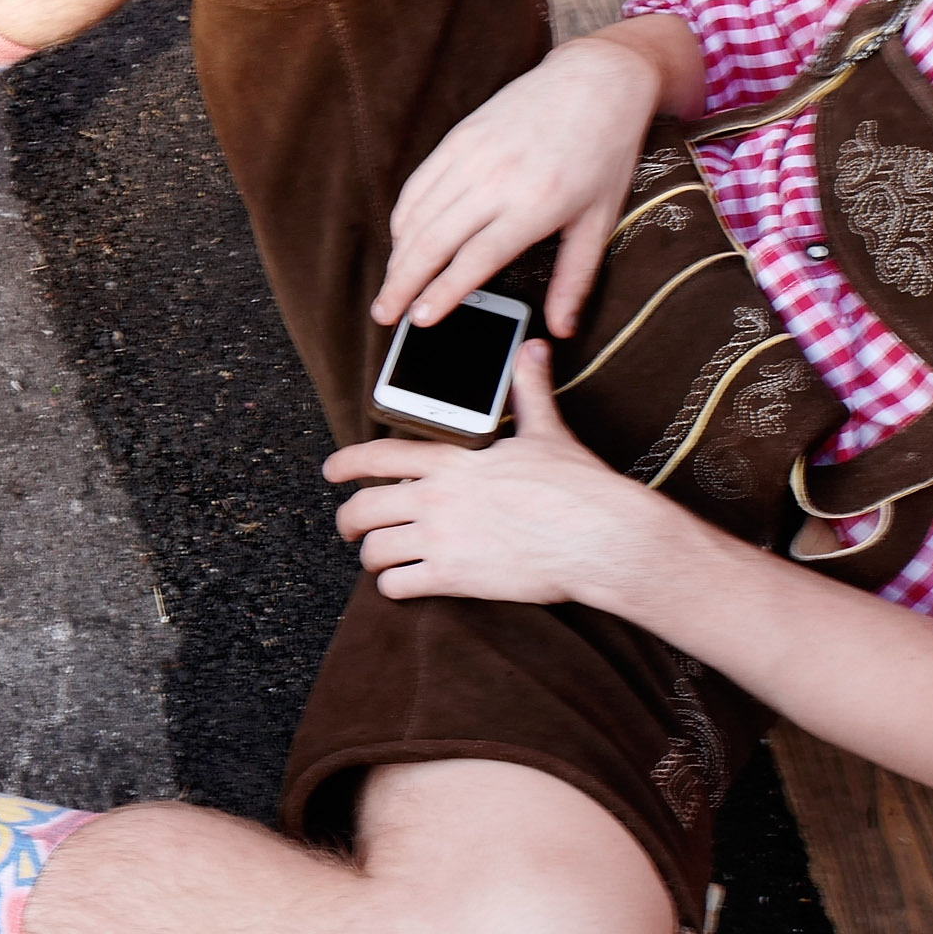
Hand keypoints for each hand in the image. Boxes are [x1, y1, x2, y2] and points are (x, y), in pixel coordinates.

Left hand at [325, 342, 666, 604]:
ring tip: (380, 559)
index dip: (345, 464)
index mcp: (452, 461)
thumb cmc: (578, 487)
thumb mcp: (547, 432)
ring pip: (373, 550)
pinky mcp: (452, 576)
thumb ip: (529, 391)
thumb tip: (535, 347)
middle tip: (348, 528)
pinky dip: (393, 586)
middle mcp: (436, 498)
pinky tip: (403, 584)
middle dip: (347, 521)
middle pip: (361, 509)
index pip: (378, 456)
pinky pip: (396, 584)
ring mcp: (441, 537)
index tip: (330, 472)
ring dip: (371, 556)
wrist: (601, 537)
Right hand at [371, 29, 670, 337]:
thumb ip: (575, 278)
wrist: (597, 80)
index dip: (442, 292)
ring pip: (417, 216)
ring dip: (397, 256)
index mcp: (537, 204)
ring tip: (390, 287)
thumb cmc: (605, 152)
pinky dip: (403, 219)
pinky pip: (417, 186)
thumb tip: (562, 329)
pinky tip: (401, 242)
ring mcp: (472, 155)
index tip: (419, 319)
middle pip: (433, 242)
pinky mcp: (458, 138)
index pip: (475, 258)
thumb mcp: (600, 219)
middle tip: (385, 314)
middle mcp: (497, 180)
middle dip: (402, 283)